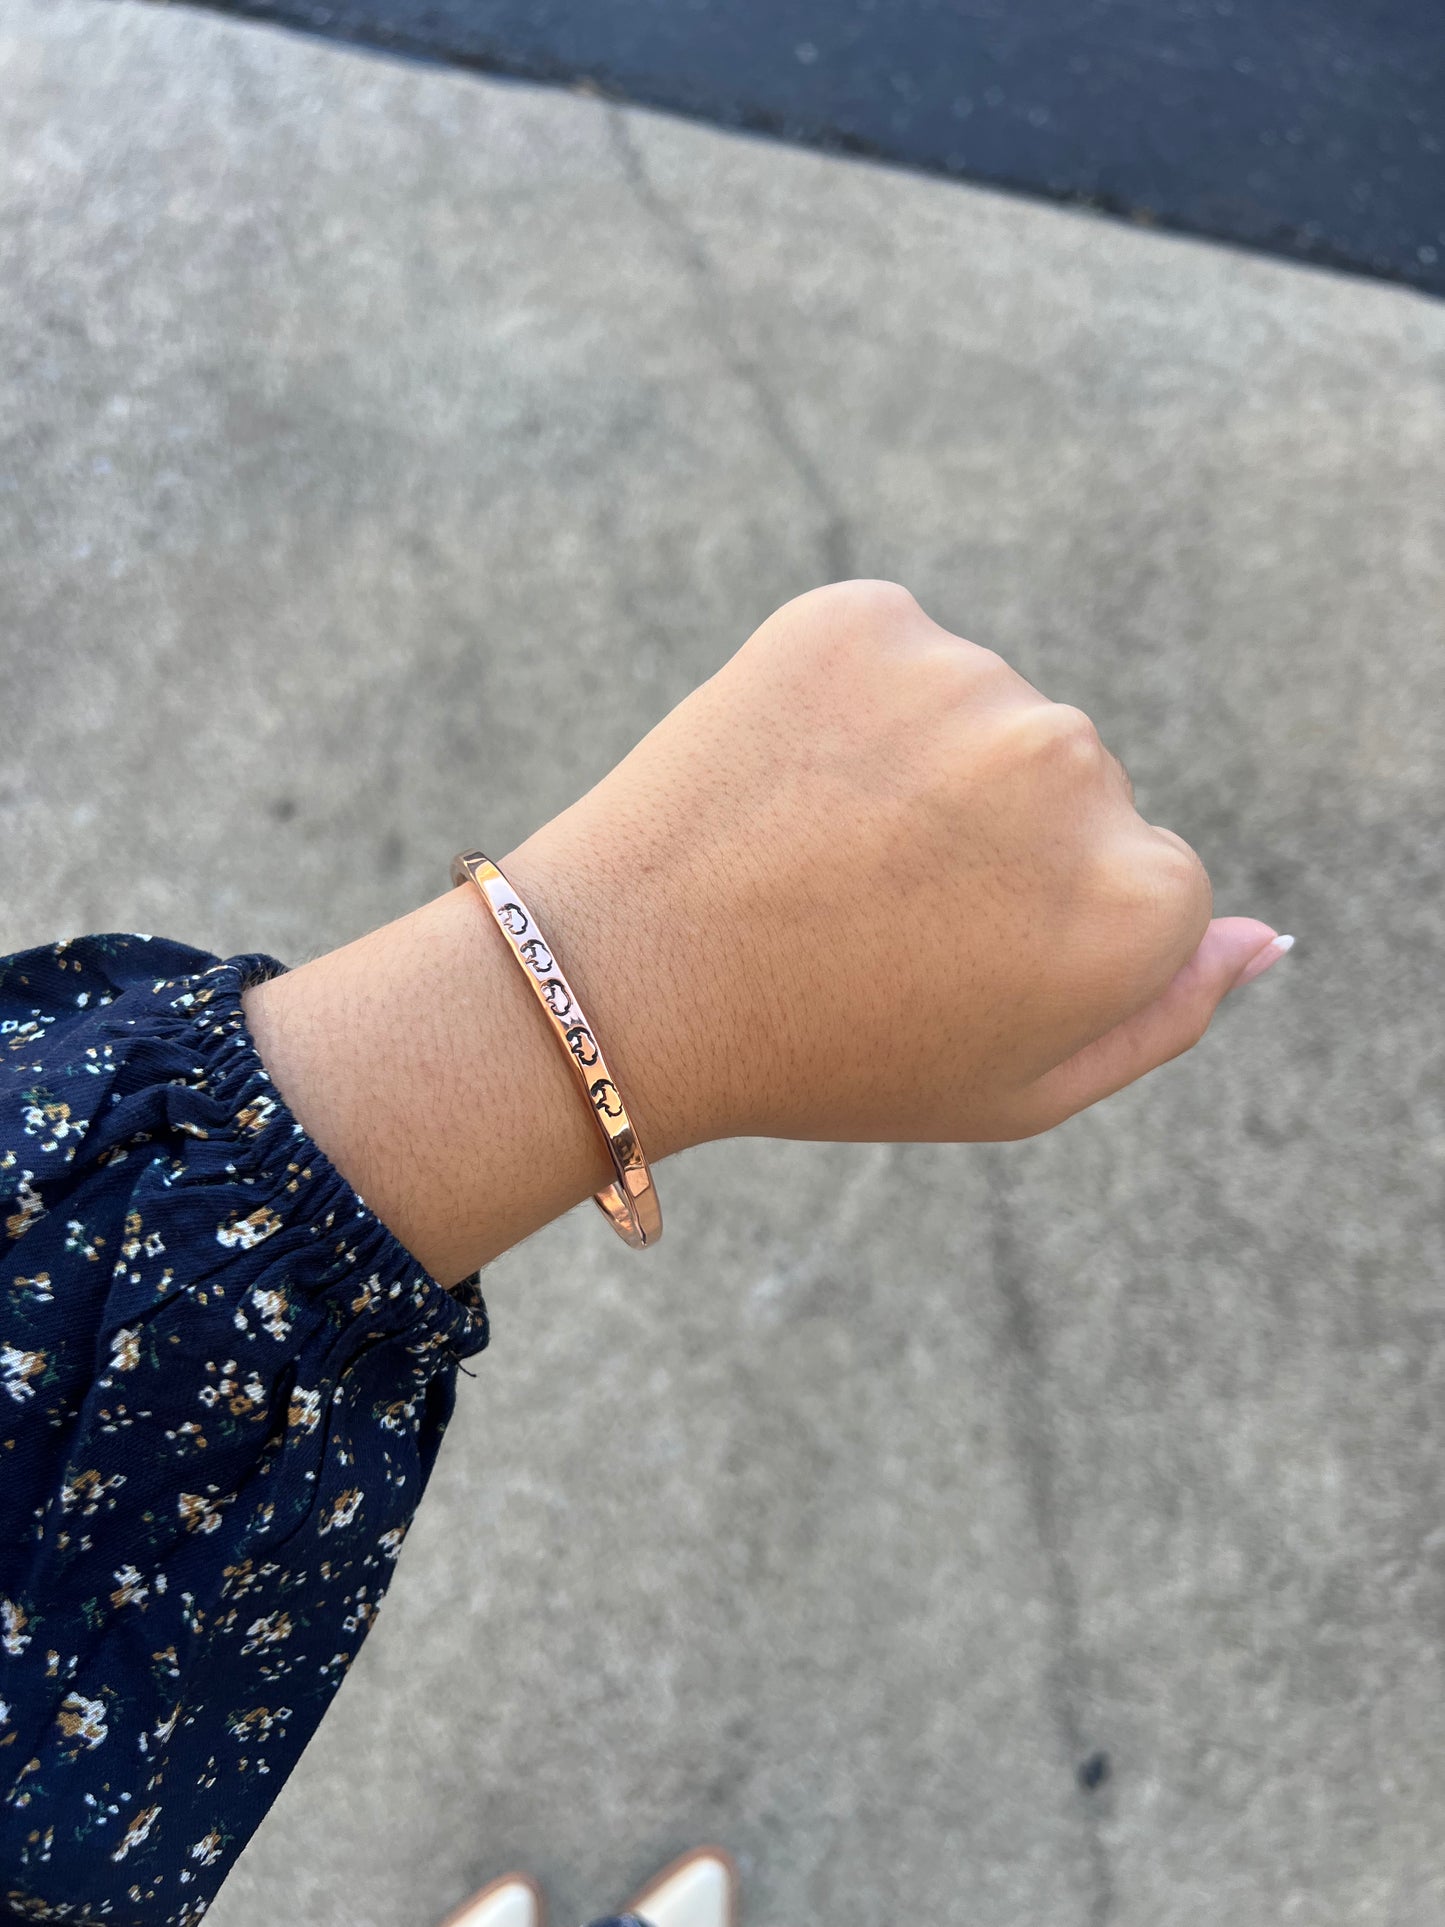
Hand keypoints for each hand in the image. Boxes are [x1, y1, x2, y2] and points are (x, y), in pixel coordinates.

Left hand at [506, 581, 1285, 1154]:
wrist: (622, 984)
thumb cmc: (826, 1055)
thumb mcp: (1017, 1090)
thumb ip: (1164, 1015)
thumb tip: (1264, 936)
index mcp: (1136, 897)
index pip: (1146, 876)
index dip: (1040, 924)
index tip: (950, 957)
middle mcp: (1076, 766)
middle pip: (1071, 785)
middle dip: (993, 837)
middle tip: (870, 909)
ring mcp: (968, 678)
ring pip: (981, 713)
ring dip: (921, 764)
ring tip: (817, 847)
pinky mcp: (863, 616)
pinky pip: (896, 651)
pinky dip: (853, 701)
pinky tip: (789, 777)